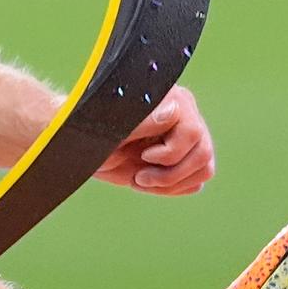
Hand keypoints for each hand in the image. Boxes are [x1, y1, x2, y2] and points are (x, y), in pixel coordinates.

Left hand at [94, 85, 214, 195]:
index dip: (168, 153)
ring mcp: (187, 138)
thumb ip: (142, 121)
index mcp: (169, 99)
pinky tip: (148, 183)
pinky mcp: (184, 159)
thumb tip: (172, 112)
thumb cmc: (91, 131)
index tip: (142, 156)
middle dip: (170, 175)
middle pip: (203, 154)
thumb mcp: (111, 129)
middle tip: (139, 178)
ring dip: (171, 184)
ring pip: (204, 169)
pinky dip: (172, 189)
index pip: (191, 132)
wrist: (83, 146)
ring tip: (140, 180)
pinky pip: (196, 183)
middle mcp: (184, 115)